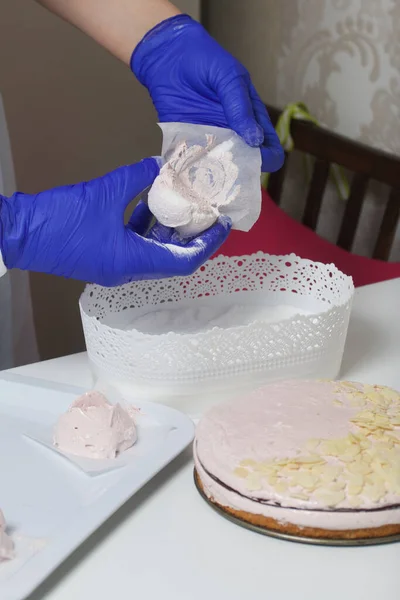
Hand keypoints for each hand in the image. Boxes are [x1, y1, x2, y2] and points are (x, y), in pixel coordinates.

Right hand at [0, 158, 230, 286]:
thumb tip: (159, 165)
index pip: (184, 259)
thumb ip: (137, 177)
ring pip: (153, 250)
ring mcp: (114, 266)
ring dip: (167, 228)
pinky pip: (135, 245)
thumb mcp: (105, 192)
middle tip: (205, 210)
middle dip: (190, 233)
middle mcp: (128, 270)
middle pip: (172, 256)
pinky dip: (145, 227)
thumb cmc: (60, 220)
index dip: (207, 242)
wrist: (17, 233)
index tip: (222, 224)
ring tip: (182, 202)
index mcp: (134, 262)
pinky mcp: (102, 258)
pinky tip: (148, 204)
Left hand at [131, 14, 283, 172]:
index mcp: (252, 118)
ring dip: (216, 175)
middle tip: (229, 171)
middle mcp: (233, 134)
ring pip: (220, 168)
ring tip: (210, 176)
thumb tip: (255, 139)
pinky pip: (194, 163)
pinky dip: (193, 170)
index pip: (269, 147)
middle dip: (240, 172)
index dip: (267, 158)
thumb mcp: (229, 77)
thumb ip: (240, 106)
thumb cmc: (204, 59)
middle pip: (245, 164)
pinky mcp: (188, 143)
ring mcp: (211, 141)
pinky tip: (190, 170)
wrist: (168, 56)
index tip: (256, 161)